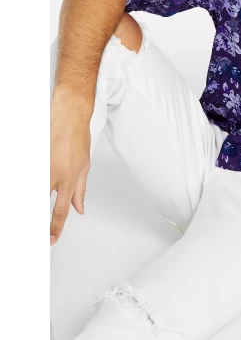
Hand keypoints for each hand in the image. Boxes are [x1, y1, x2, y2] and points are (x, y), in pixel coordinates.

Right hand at [50, 95, 92, 244]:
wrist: (69, 116)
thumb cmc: (77, 137)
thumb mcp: (85, 166)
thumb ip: (80, 190)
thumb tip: (79, 209)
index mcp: (68, 179)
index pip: (60, 211)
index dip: (55, 228)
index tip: (51, 240)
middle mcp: (53, 176)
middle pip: (46, 199)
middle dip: (48, 213)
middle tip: (51, 220)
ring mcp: (44, 168)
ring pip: (44, 188)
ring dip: (49, 187)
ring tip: (56, 173)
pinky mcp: (40, 159)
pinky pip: (40, 176)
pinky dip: (47, 177)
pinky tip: (51, 173)